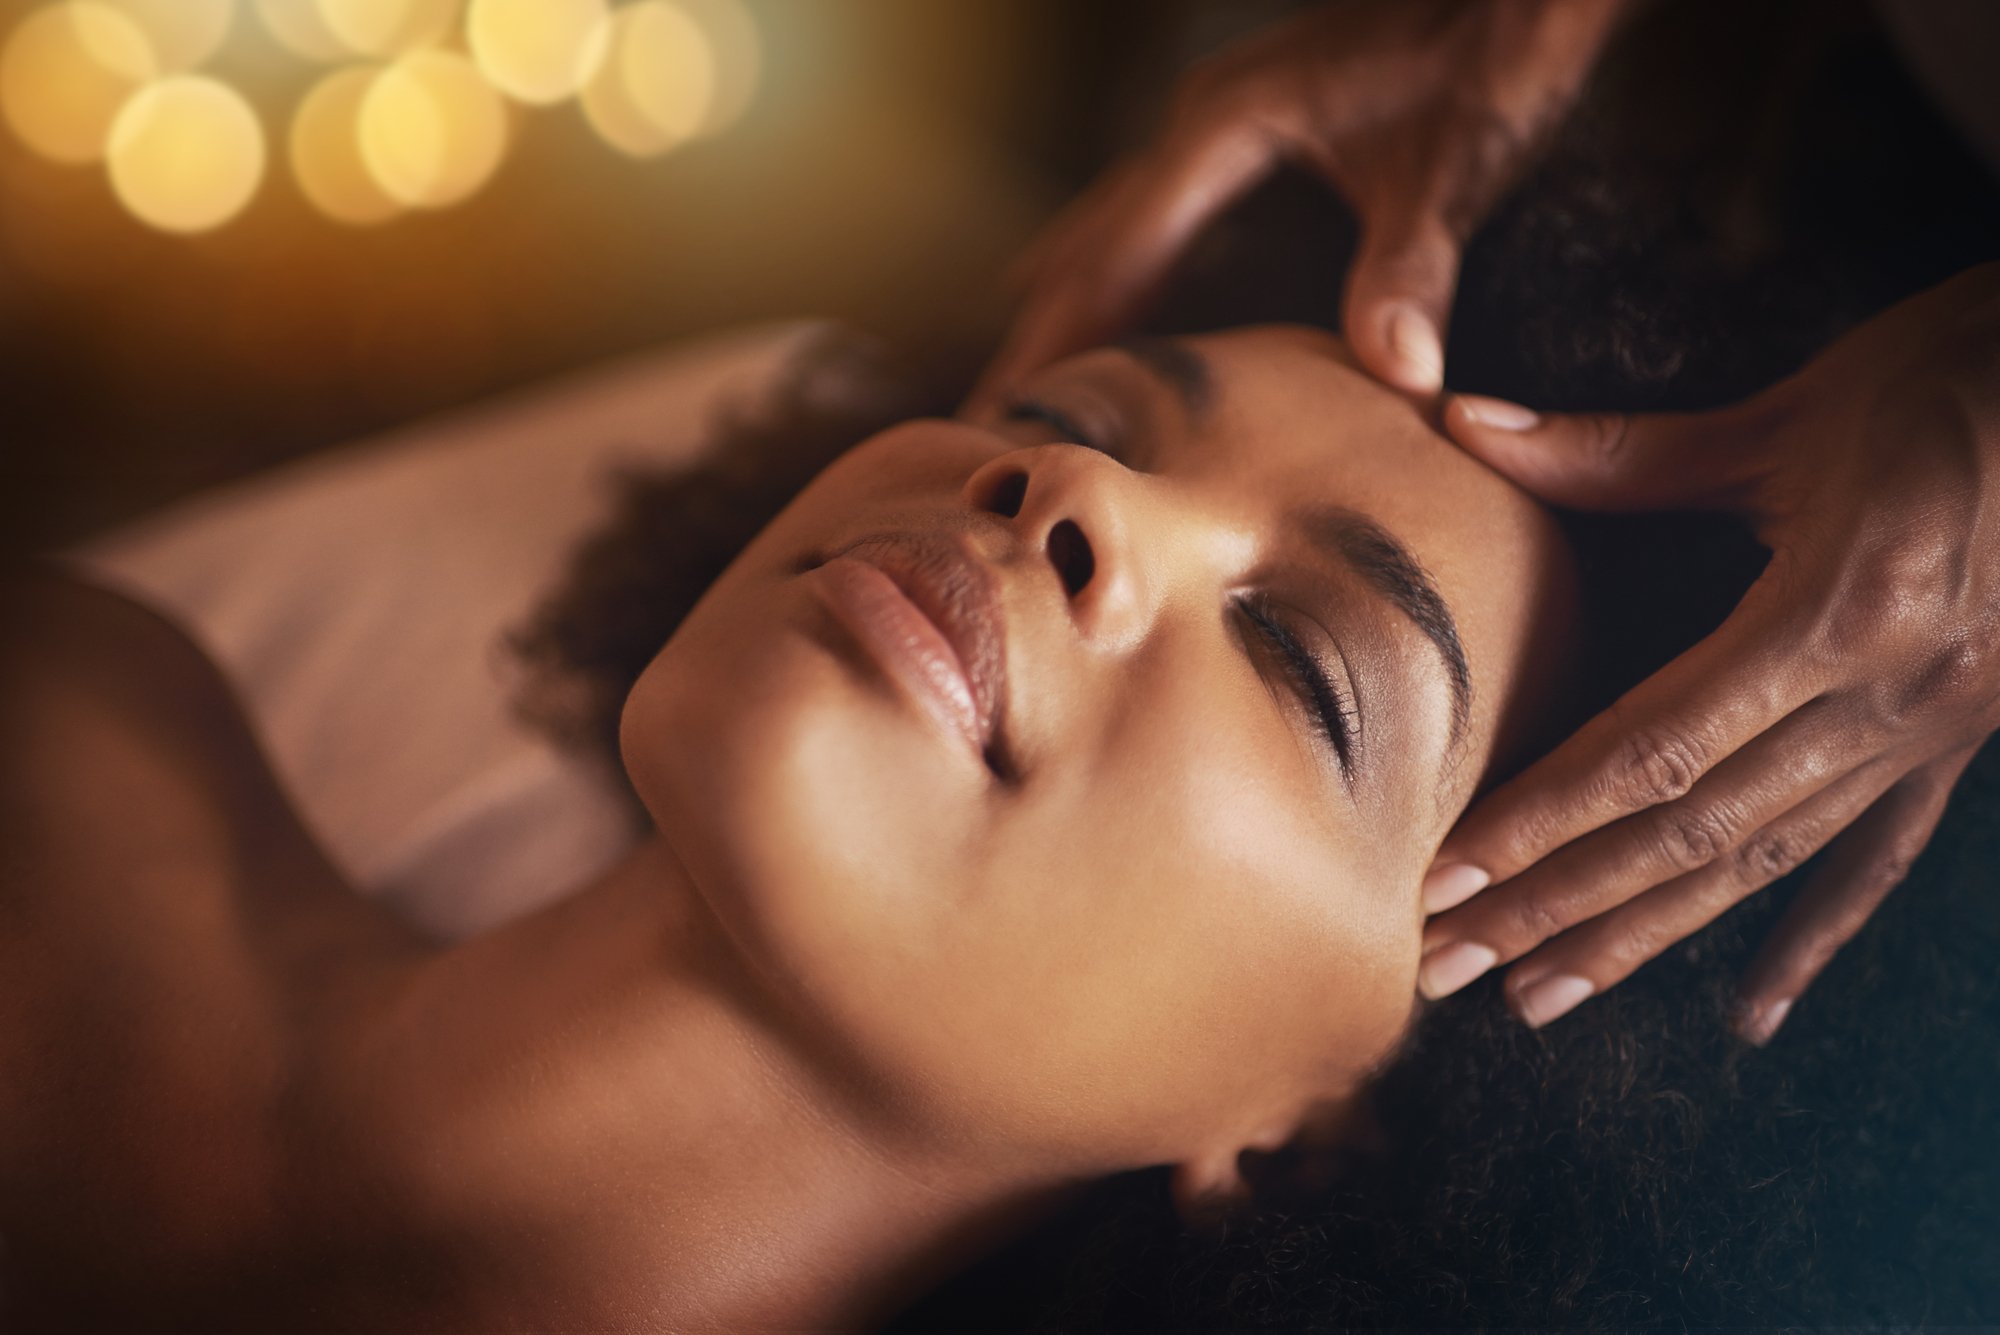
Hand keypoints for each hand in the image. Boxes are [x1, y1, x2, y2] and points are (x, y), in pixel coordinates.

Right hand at [971, 0, 1629, 407]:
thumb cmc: (1488, 61)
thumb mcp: (1453, 167)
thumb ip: (1414, 268)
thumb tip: (1401, 379)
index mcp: (1225, 128)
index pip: (1116, 252)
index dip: (1063, 333)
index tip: (1012, 400)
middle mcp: (1205, 119)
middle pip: (1095, 238)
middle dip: (1047, 327)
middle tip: (993, 409)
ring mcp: (1224, 117)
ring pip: (1118, 218)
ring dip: (1075, 294)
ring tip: (1031, 364)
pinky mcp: (1255, 127)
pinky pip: (1159, 209)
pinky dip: (1125, 265)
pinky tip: (1123, 300)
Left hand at [1417, 263, 1999, 1042]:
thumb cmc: (1953, 379)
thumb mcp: (1787, 415)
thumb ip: (1618, 450)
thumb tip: (1463, 419)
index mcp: (1836, 613)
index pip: (1653, 749)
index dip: (1540, 822)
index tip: (1446, 879)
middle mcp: (1887, 696)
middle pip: (1692, 832)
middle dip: (1559, 907)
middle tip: (1448, 966)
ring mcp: (1933, 732)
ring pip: (1765, 863)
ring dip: (1645, 936)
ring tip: (1540, 999)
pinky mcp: (1958, 742)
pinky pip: (1875, 860)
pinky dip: (1810, 943)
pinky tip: (1753, 1018)